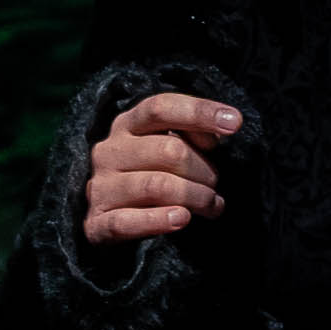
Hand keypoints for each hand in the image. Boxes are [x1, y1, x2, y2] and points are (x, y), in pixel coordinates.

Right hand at [81, 91, 244, 245]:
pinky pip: (127, 222)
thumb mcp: (170, 147)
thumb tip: (214, 136)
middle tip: (216, 186)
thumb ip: (192, 135)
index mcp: (128, 124)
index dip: (200, 112)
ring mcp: (100, 186)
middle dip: (205, 170)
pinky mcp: (96, 222)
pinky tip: (182, 219)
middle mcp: (109, 151)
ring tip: (212, 206)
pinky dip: (158, 221)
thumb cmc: (151, 175)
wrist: (109, 220)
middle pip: (169, 150)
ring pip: (157, 186)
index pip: (162, 107)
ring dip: (195, 197)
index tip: (234, 123)